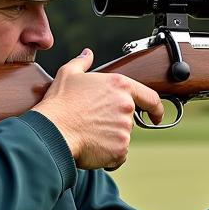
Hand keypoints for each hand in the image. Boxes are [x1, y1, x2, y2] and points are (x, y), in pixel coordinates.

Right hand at [31, 49, 163, 170]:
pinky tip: (91, 148)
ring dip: (110, 139)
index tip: (155, 115)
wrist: (52, 131)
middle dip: (116, 123)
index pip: (150, 97)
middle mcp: (126, 107)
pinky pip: (118, 155)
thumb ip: (82, 62)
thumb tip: (87, 54)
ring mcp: (125, 129)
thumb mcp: (68, 74)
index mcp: (120, 86)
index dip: (156, 108)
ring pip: (123, 138)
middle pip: (130, 120)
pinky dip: (108, 155)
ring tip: (88, 134)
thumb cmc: (59, 103)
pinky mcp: (120, 149)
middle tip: (93, 123)